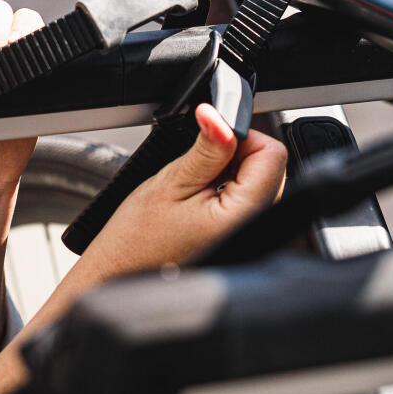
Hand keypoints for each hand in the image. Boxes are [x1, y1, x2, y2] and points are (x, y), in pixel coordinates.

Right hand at [82, 104, 287, 275]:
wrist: (120, 277)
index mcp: (244, 215)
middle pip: (269, 168)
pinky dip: (228, 194)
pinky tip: (200, 204)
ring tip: (195, 190)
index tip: (213, 140)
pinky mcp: (243, 242)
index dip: (241, 138)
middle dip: (236, 157)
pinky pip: (250, 204)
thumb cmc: (136, 243)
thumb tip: (223, 116)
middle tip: (198, 170)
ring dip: (231, 175)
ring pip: (260, 184)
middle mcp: (257, 230)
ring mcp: (252, 239)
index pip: (272, 153)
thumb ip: (207, 148)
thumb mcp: (171, 183)